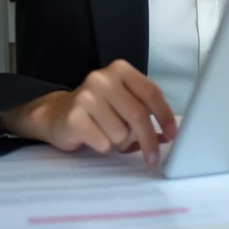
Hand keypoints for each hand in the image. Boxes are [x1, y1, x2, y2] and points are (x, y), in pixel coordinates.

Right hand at [0, 59, 176, 167]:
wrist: (57, 114)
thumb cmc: (98, 111)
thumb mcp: (122, 103)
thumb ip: (145, 113)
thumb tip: (167, 136)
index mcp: (120, 70)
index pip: (151, 92)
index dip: (164, 116)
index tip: (172, 135)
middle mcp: (103, 78)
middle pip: (138, 115)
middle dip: (149, 141)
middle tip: (152, 159)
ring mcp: (86, 96)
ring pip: (121, 133)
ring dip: (118, 142)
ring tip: (106, 134)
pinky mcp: (74, 117)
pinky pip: (103, 143)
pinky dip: (102, 146)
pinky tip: (92, 136)